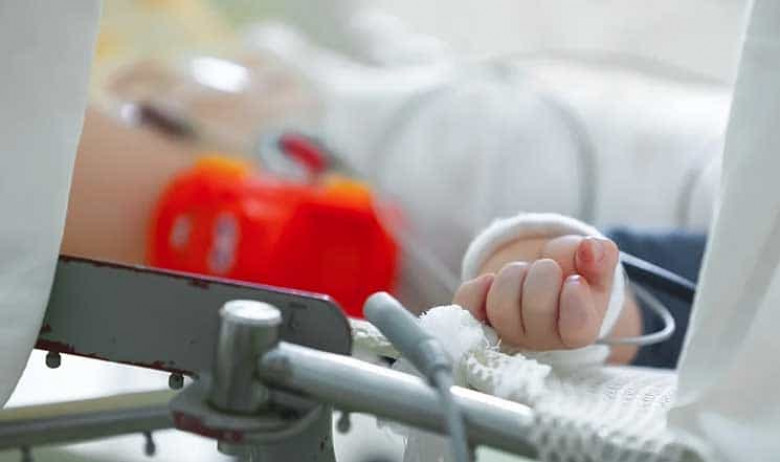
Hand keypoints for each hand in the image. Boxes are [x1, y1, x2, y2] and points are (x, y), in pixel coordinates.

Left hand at [453, 235, 618, 349]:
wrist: (542, 278)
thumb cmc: (573, 273)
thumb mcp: (593, 264)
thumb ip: (600, 256)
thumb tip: (590, 248)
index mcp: (579, 330)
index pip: (577, 326)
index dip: (574, 299)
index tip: (575, 280)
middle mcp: (543, 340)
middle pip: (537, 308)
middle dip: (543, 274)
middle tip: (548, 269)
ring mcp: (509, 334)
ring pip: (501, 306)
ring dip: (513, 276)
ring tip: (524, 272)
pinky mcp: (480, 324)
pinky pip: (467, 309)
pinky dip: (475, 289)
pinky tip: (489, 281)